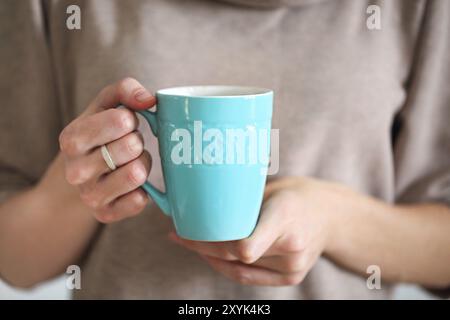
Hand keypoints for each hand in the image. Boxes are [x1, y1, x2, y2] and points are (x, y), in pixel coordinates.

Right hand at [59, 78, 155, 222]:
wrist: (83, 175)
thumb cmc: (101, 134)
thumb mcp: (106, 105)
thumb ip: (125, 90)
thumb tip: (149, 100)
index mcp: (72, 138)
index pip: (121, 120)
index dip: (131, 119)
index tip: (124, 124)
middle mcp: (75, 170)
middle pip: (132, 146)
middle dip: (137, 142)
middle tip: (128, 145)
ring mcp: (89, 196)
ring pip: (137, 173)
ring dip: (143, 164)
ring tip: (130, 162)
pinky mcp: (105, 215)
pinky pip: (140, 200)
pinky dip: (143, 190)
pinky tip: (131, 185)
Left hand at [169, 177, 346, 285]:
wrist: (332, 216)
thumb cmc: (297, 195)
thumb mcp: (272, 187)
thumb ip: (244, 202)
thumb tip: (203, 202)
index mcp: (285, 215)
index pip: (245, 247)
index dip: (214, 245)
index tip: (188, 231)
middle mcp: (291, 245)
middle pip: (236, 255)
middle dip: (201, 246)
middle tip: (178, 234)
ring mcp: (293, 266)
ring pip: (239, 268)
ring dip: (211, 256)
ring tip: (190, 242)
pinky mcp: (292, 277)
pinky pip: (250, 277)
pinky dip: (228, 267)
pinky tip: (210, 256)